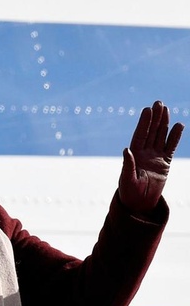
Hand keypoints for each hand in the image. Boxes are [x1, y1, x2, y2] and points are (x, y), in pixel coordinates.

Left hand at [119, 100, 183, 215]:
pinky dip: (175, 137)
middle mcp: (144, 152)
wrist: (140, 203)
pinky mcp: (165, 163)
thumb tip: (126, 149)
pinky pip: (171, 147)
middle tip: (158, 102)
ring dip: (164, 123)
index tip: (147, 110)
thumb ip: (128, 164)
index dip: (144, 122)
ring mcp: (155, 156)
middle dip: (154, 117)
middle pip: (151, 131)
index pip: (140, 134)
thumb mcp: (127, 179)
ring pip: (161, 136)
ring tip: (166, 108)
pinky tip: (179, 125)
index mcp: (134, 154)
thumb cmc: (129, 192)